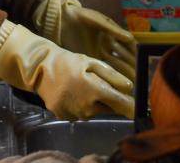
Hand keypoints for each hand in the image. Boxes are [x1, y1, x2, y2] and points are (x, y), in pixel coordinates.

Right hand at [0, 21, 133, 119]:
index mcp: (95, 91)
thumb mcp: (91, 63)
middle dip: (110, 100)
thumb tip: (130, 87)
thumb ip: (112, 76)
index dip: (132, 105)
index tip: (140, 105)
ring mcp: (74, 115)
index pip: (121, 104)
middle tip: (100, 84)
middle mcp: (86, 108)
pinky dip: (82, 106)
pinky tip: (74, 93)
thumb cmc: (68, 62)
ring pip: (95, 112)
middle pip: (109, 109)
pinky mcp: (65, 117)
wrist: (40, 69)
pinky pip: (81, 114)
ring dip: (95, 103)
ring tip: (84, 86)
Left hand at [34, 0, 136, 82]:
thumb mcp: (99, 20)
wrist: (62, 20)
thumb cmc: (83, 16)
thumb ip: (113, 29)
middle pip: (125, 60)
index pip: (130, 48)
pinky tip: (111, 83)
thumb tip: (131, 38)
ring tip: (127, 83)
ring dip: (121, 74)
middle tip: (136, 78)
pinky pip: (101, 70)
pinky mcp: (89, 59)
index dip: (136, 55)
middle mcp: (109, 46)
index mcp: (115, 35)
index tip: (141, 63)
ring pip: (115, 67)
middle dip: (131, 69)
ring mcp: (99, 54)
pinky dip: (107, 76)